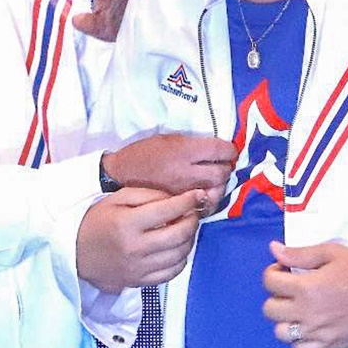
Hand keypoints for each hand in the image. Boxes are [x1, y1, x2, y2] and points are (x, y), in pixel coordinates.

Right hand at [76, 187, 206, 291]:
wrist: (75, 253)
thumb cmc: (95, 222)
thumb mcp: (116, 199)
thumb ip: (147, 195)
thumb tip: (176, 198)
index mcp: (127, 223)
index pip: (169, 210)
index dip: (188, 201)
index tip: (197, 195)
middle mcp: (135, 248)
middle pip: (179, 234)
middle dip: (192, 220)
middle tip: (192, 212)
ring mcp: (138, 268)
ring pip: (180, 254)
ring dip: (189, 239)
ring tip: (184, 228)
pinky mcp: (140, 281)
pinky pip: (172, 272)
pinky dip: (181, 259)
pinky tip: (176, 248)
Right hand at [104, 133, 236, 210]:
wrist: (118, 175)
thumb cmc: (142, 154)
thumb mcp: (166, 139)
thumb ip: (191, 145)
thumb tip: (215, 150)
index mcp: (182, 151)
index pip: (219, 151)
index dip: (229, 150)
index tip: (229, 152)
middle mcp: (184, 173)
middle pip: (220, 174)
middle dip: (225, 170)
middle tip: (220, 168)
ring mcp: (181, 193)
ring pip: (214, 195)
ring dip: (218, 189)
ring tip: (213, 185)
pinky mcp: (177, 206)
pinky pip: (202, 208)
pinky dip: (206, 206)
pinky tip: (202, 201)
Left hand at [262, 240, 347, 347]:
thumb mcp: (332, 253)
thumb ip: (300, 253)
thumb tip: (274, 249)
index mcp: (306, 287)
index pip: (270, 283)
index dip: (273, 273)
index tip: (284, 271)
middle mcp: (308, 312)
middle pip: (270, 309)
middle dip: (276, 296)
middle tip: (291, 290)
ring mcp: (318, 331)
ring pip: (281, 333)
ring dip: (285, 320)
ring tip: (299, 310)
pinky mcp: (330, 345)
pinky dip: (300, 340)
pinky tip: (309, 327)